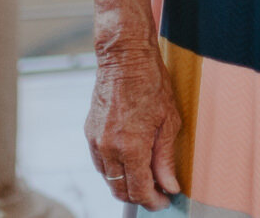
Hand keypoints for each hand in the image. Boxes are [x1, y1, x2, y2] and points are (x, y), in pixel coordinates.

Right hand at [85, 34, 182, 210]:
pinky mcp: (90, 133)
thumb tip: (169, 186)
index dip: (153, 201)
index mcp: (130, 147)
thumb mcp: (169, 121)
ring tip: (147, 179)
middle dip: (139, 197)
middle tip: (158, 194)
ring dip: (126, 185)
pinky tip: (130, 163)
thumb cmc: (152, 84)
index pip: (139, 190)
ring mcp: (96, 141)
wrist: (124, 59)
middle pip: (120, 190)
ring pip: (108, 178)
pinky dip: (114, 170)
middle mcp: (108, 149)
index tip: (165, 202)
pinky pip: (100, 163)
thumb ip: (165, 158)